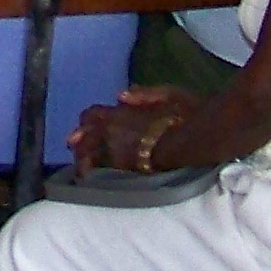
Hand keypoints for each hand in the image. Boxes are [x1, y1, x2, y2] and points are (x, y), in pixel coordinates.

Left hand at [69, 88, 191, 175]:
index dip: (87, 121)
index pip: (92, 114)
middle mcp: (113, 131)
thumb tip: (120, 96)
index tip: (83, 127)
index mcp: (120, 111)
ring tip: (81, 165)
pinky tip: (94, 176)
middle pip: (86, 137)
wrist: (196, 140)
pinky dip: (96, 171)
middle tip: (74, 146)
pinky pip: (103, 170)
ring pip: (90, 156)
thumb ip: (144, 94)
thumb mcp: (169, 94)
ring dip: (84, 158)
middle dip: (80, 141)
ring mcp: (118, 152)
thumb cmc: (187, 113)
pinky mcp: (126, 169)